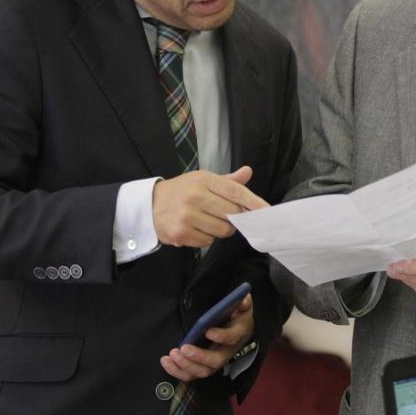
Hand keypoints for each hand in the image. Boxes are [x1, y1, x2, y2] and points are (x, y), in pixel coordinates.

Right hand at [152, 166, 267, 247]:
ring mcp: (187, 217)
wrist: (148, 206)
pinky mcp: (181, 234)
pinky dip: (206, 238)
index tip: (266, 210)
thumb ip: (227, 180)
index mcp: (203, 180)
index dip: (253, 202)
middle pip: (232, 215)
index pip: (235, 191)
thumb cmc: (181, 191)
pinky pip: (207, 242)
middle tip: (225, 215)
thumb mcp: (202, 180)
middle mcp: (195, 197)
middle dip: (234, 218)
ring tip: (207, 221)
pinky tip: (195, 229)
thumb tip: (248, 172)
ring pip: (222, 231)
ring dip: (220, 229)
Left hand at [161, 294, 254, 381]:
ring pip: (202, 371)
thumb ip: (244, 302)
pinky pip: (191, 375)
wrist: (238, 331)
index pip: (232, 338)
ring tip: (173, 354)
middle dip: (199, 356)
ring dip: (186, 365)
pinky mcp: (203, 366)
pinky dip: (177, 371)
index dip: (221, 337)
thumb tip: (243, 299)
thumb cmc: (237, 318)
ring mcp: (214, 362)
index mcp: (237, 335)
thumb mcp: (243, 307)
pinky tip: (166, 361)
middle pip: (215, 361)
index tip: (208, 331)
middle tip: (184, 348)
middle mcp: (226, 353)